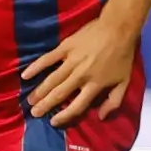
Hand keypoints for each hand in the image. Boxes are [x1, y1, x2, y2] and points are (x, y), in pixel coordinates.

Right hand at [23, 17, 140, 127]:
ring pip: (52, 80)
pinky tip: (25, 75)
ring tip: (29, 101)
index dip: (64, 116)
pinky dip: (35, 67)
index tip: (53, 122)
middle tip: (34, 113)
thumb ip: (114, 101)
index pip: (77, 105)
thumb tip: (101, 117)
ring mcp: (71, 60)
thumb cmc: (122, 56)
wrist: (118, 29)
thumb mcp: (124, 82)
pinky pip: (47, 59)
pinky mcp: (65, 47)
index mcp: (94, 85)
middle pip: (60, 94)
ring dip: (39, 91)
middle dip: (45, 105)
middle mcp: (80, 75)